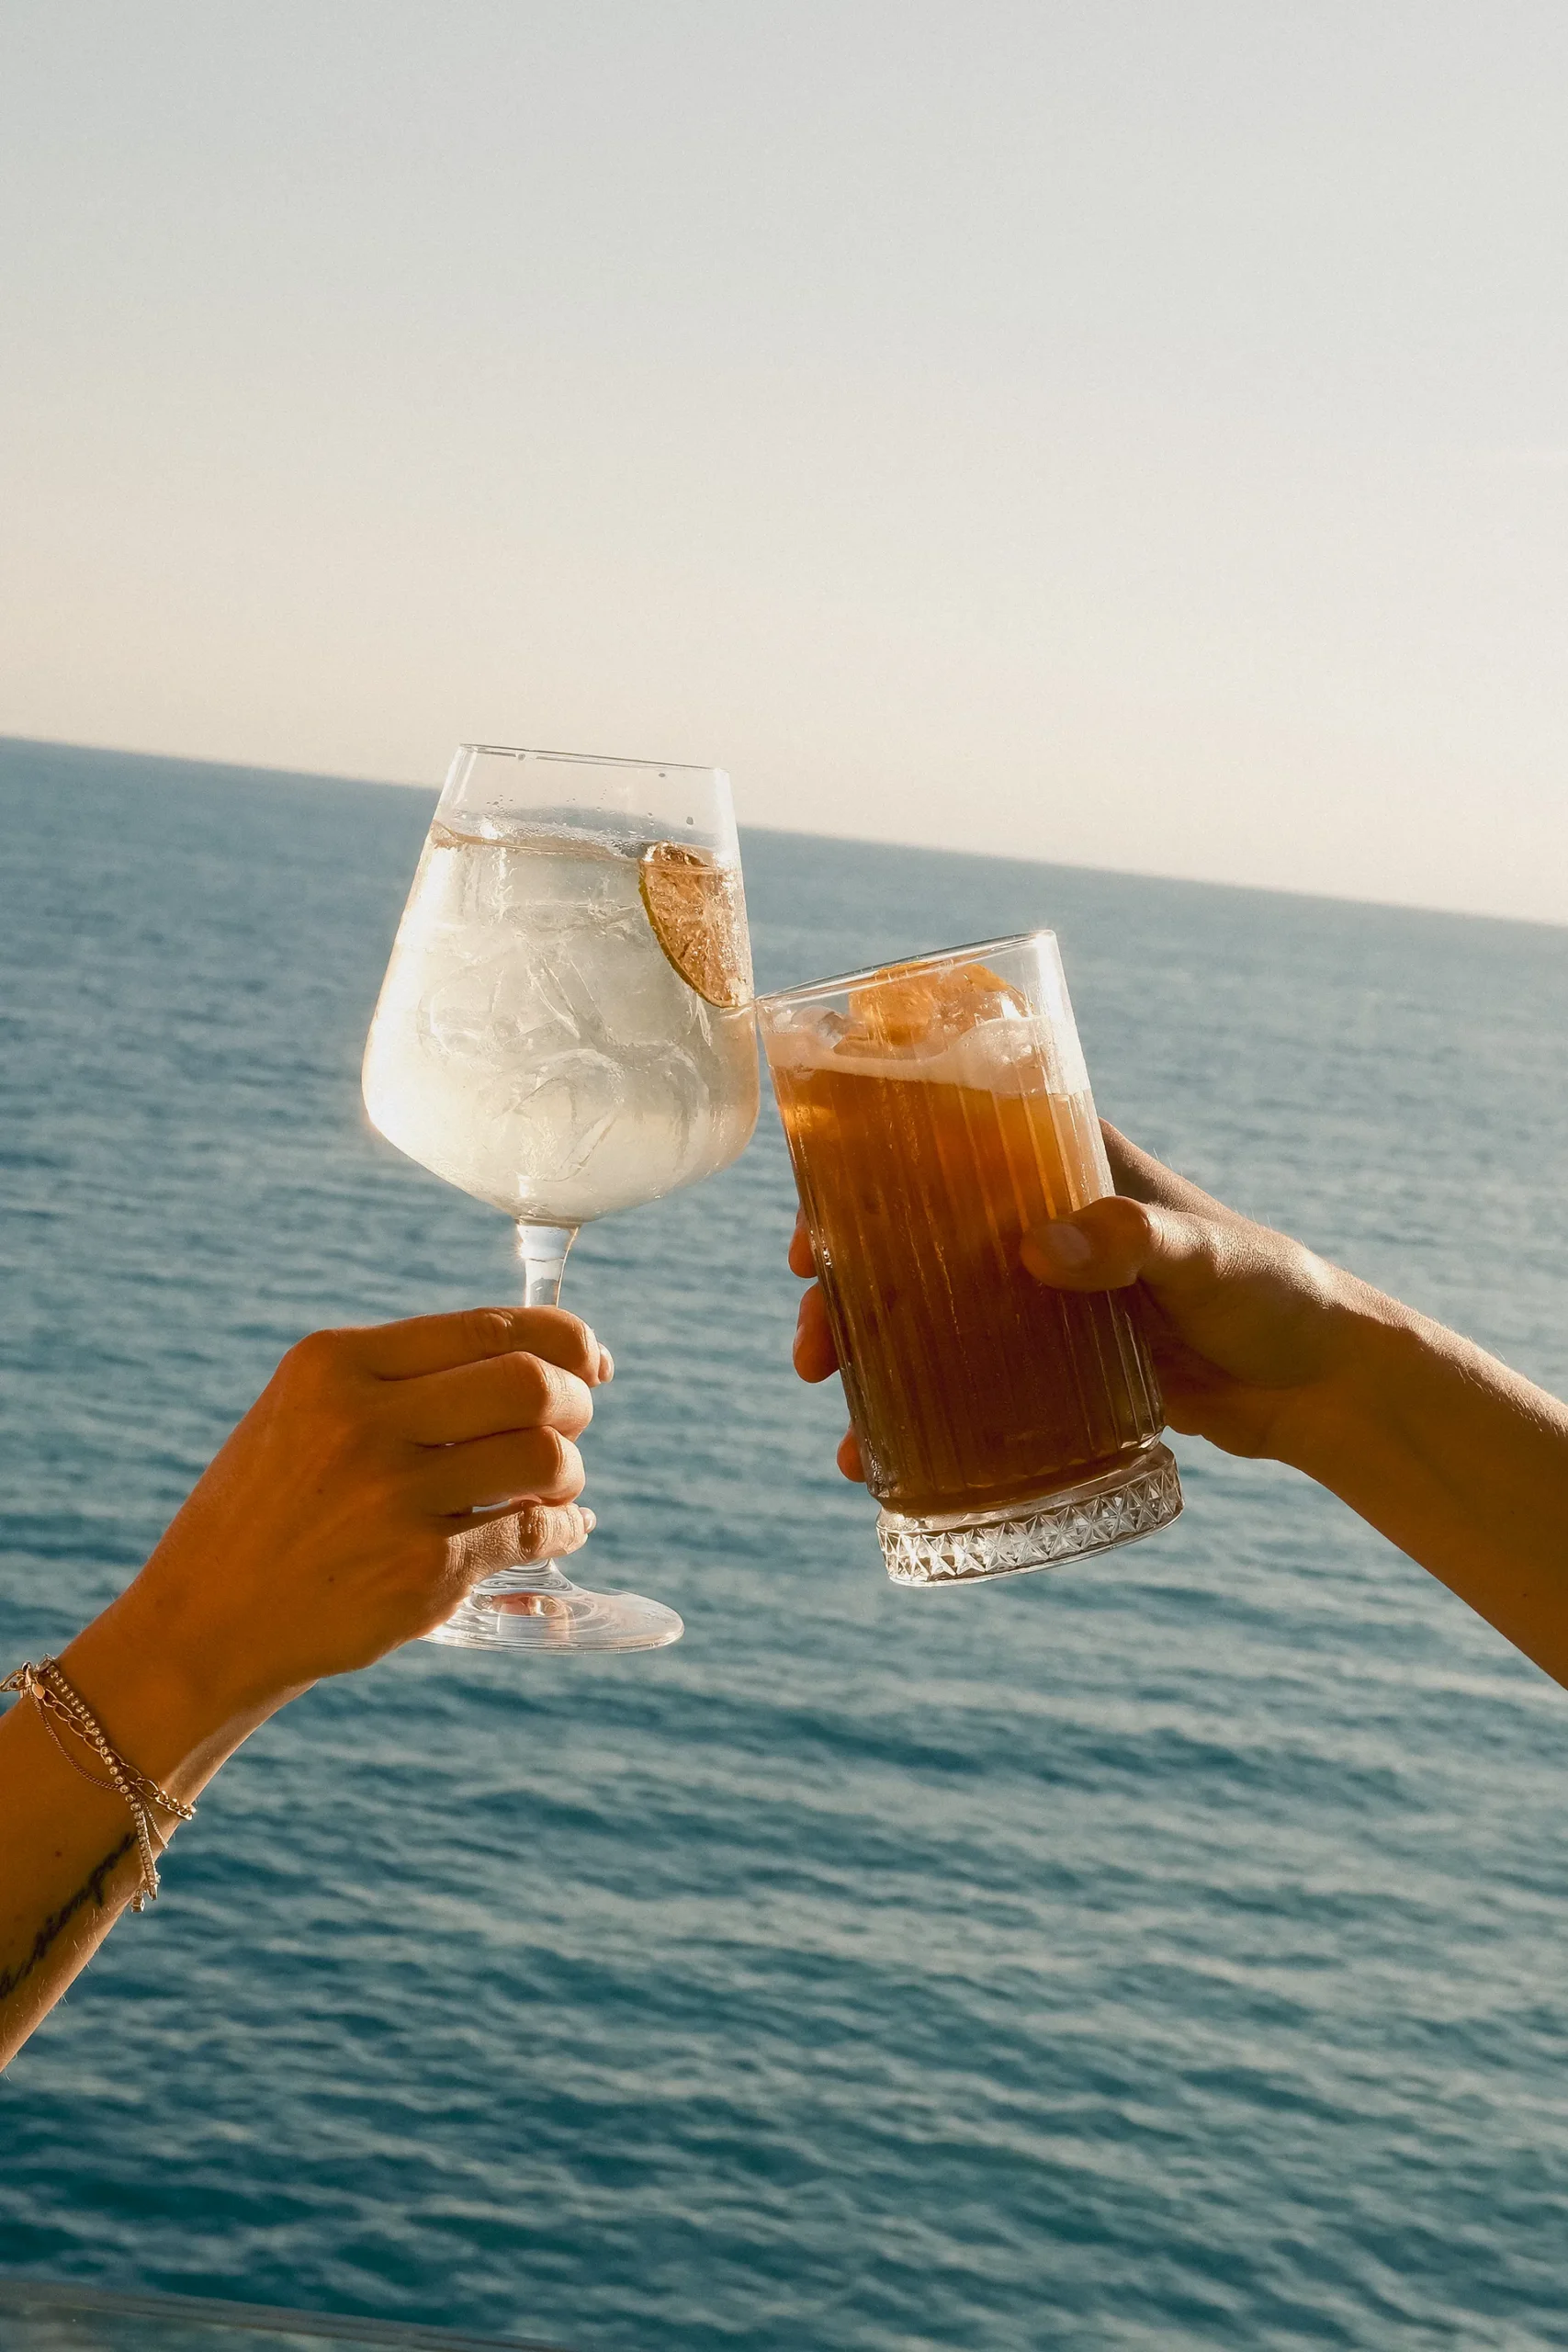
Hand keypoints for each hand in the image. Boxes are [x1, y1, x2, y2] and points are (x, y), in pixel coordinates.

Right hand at [68, 1306, 610, 1741]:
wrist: (206, 1622)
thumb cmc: (271, 1509)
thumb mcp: (306, 1411)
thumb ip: (404, 1379)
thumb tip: (543, 1358)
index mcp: (333, 1363)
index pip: (487, 1326)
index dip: (563, 1337)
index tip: (590, 1357)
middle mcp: (363, 1422)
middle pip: (531, 1383)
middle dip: (575, 1401)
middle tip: (575, 1421)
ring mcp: (394, 1499)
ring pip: (546, 1457)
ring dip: (569, 1471)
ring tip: (555, 1485)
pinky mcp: (422, 1571)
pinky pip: (533, 1532)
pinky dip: (563, 1529)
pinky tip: (558, 1530)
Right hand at [789, 1122, 1374, 1479]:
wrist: (1318, 1389)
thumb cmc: (1273, 1294)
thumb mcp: (1207, 1257)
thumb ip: (1138, 1241)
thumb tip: (1044, 1247)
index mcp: (1063, 1164)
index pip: (939, 1143)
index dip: (857, 1174)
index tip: (816, 1225)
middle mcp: (1034, 1222)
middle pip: (904, 1239)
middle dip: (841, 1286)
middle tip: (814, 1343)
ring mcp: (1034, 1298)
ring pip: (917, 1313)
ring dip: (861, 1349)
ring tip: (830, 1402)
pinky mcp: (1047, 1366)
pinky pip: (957, 1381)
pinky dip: (909, 1416)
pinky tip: (872, 1462)